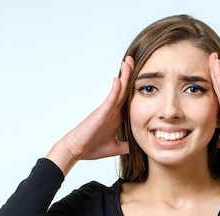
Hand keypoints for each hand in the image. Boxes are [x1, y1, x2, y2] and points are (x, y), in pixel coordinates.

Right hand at [47, 57, 133, 174]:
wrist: (76, 151)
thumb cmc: (91, 147)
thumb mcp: (115, 147)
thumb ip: (125, 146)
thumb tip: (136, 146)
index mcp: (116, 117)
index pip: (128, 99)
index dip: (135, 87)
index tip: (143, 75)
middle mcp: (112, 111)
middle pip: (124, 90)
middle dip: (129, 74)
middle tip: (135, 59)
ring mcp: (106, 110)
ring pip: (118, 90)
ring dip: (124, 76)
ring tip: (128, 61)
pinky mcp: (100, 113)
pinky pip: (110, 100)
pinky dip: (115, 90)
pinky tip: (119, 80)